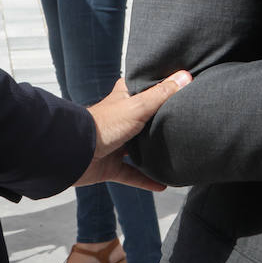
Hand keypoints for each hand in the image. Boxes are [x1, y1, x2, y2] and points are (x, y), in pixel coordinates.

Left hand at [76, 71, 190, 190]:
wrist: (75, 153)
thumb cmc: (103, 124)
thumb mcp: (137, 106)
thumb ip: (162, 94)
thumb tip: (185, 76)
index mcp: (123, 100)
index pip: (142, 89)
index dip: (157, 87)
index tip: (178, 87)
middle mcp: (120, 120)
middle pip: (143, 120)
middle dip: (158, 123)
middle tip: (182, 123)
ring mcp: (115, 144)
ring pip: (137, 148)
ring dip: (151, 152)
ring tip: (173, 154)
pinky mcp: (111, 166)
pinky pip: (132, 174)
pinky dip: (146, 180)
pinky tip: (162, 185)